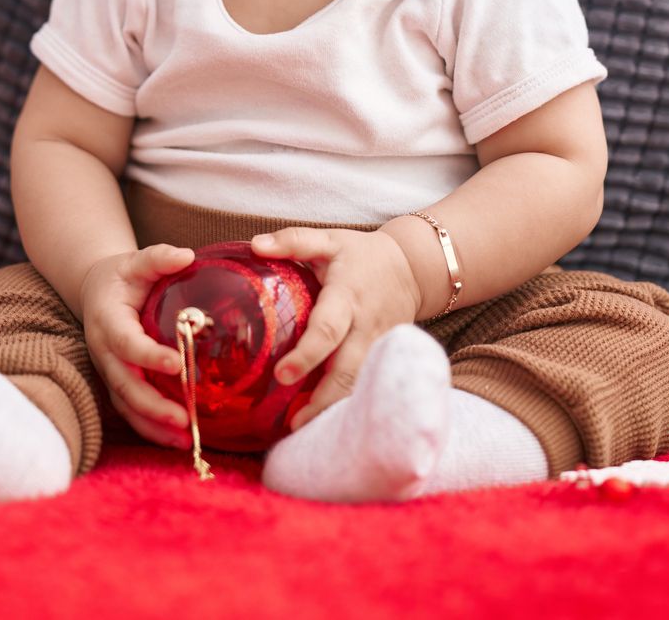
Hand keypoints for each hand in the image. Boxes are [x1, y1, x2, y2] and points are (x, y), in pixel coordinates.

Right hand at [76, 244, 194, 448]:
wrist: (96, 292)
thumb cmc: (121, 277)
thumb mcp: (136, 260)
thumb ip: (158, 258)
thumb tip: (187, 256)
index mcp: (108, 321)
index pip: (127, 343)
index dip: (149, 355)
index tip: (177, 364)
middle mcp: (104, 352)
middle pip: (125, 385)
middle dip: (152, 406)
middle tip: (184, 419)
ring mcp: (109, 371)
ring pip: (126, 405)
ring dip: (152, 426)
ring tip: (184, 439)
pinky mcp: (118, 384)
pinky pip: (131, 412)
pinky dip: (151, 429)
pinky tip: (177, 440)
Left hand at [250, 227, 425, 429]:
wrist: (412, 268)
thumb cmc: (362, 255)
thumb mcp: (330, 240)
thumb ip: (294, 241)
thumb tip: (255, 246)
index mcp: (348, 297)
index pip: (328, 330)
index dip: (307, 355)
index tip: (283, 374)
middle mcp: (366, 326)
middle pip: (346, 370)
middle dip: (321, 399)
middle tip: (293, 422)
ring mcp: (379, 346)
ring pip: (358, 384)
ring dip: (332, 408)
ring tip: (301, 428)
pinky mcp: (384, 357)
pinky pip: (365, 384)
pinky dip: (345, 403)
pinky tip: (321, 419)